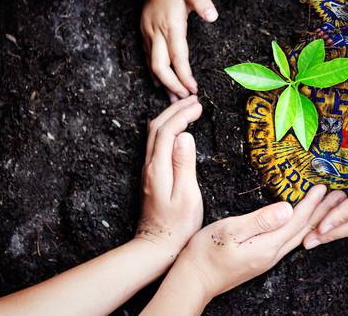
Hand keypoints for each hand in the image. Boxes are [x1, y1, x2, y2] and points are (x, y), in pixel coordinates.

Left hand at [136, 96, 203, 256]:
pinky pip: (156, 143)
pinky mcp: (151, 176)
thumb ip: (184, 164)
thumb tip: (185, 135)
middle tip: (194, 100)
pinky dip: (167, 129)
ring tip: (187, 108)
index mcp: (158, 168)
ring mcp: (148, 171)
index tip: (199, 106)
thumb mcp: (187, 195)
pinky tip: (177, 130)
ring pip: (154, 134)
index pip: (168, 130)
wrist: (156, 246)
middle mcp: (150, 166)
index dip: (183, 114)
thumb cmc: (177, 226)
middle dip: (175, 110)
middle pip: (157, 127)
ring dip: (169, 117)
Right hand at [142, 0, 216, 100]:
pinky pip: (148, 57)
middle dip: (171, 85)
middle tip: (184, 99)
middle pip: (160, 67)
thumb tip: (212, 16)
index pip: (178, 57)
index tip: (193, 89)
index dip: (184, 75)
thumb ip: (203, 2)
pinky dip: (155, 72)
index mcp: (172, 25)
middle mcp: (158, 32)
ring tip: (173, 99)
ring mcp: (149, 33)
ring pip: (152, 65)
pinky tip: (161, 82)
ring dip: (162, 83)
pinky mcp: (144, 32)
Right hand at [170, 185, 344, 300]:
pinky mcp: (260, 258)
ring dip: (314, 219)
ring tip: (327, 207)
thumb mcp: (230, 231)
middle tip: (340, 196)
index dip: (311, 203)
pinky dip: (301, 228)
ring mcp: (266, 258)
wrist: (193, 280)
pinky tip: (301, 225)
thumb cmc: (205, 254)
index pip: (296, 220)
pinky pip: (288, 241)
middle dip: (322, 211)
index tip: (323, 187)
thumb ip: (260, 220)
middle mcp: (271, 254)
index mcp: (267, 245)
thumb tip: (287, 209)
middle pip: (304, 229)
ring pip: (298, 236)